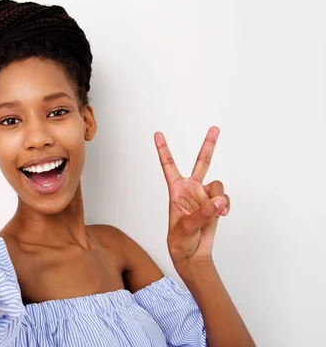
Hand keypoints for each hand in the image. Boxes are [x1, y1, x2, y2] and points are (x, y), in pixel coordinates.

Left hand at [154, 127, 229, 268]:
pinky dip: (225, 205)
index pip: (168, 166)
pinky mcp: (215, 205)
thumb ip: (203, 212)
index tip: (157, 134)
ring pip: (217, 184)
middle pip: (201, 162)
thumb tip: (219, 201)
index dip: (163, 149)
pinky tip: (223, 214)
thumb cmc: (180, 241)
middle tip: (215, 128)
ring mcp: (204, 196)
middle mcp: (191, 189)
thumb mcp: (185, 227)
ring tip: (217, 211)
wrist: (192, 254)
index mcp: (176, 190)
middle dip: (209, 145)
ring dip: (219, 196)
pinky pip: (224, 198)